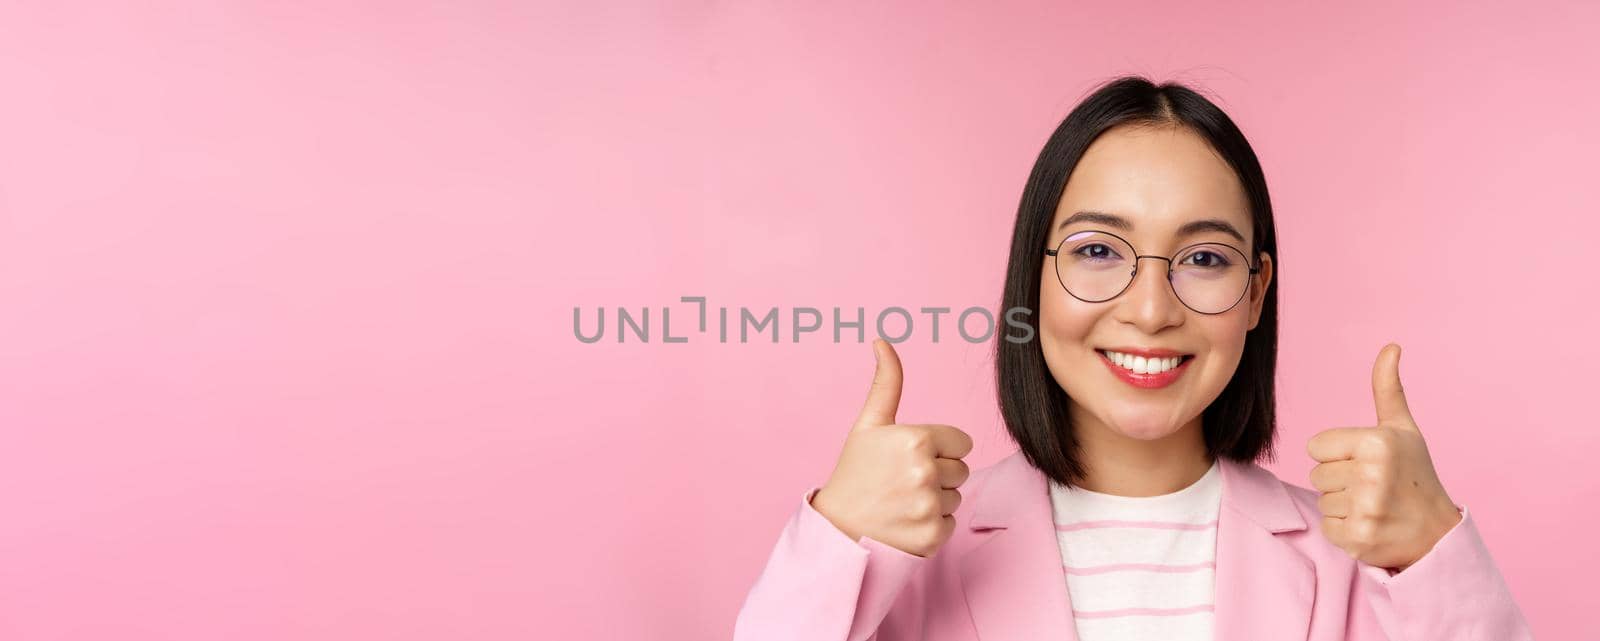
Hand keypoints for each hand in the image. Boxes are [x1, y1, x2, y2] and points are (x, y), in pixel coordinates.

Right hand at [810, 339, 973, 557]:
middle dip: (938, 473)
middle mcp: (925, 471)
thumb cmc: (854, 472)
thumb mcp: (868, 425)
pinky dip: (932, 525)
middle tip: (903, 480)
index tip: (911, 457)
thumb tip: (882, 341)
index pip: (962, 442)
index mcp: (915, 438)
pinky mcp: (932, 536)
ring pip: (956, 496)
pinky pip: (951, 523)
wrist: (837, 527)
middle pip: (962, 469)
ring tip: (903, 501)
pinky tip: (906, 521)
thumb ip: (886, 383)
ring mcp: (929, 505)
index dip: (939, 448)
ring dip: (935, 499)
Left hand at [1306, 343, 1462, 571]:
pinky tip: (1371, 525)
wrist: (1437, 533)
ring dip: (1342, 505)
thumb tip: (1391, 346)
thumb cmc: (1415, 475)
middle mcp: (1371, 475)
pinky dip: (1344, 529)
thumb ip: (1387, 389)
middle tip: (1373, 486)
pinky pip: (1327, 527)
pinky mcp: (1358, 537)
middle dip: (1340, 480)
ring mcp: (1365, 509)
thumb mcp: (1403, 429)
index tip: (1366, 462)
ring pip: (1321, 500)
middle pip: (1316, 474)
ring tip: (1374, 505)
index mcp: (1376, 443)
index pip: (1315, 446)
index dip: (1337, 454)